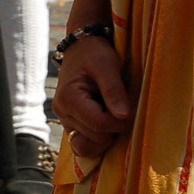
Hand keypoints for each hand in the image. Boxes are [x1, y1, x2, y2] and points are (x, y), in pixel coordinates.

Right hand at [53, 33, 129, 159]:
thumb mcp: (107, 65)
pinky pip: (83, 145)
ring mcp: (64, 120)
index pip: (99, 124)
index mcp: (68, 98)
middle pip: (96, 137)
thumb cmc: (95, 53)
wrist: (82, 48)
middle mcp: (62, 112)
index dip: (120, 122)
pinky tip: (107, 126)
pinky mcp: (70, 124)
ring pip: (89, 146)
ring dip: (106, 135)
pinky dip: (97, 141)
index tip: (131, 110)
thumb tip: (124, 116)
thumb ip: (114, 90)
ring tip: (112, 114)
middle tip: (121, 107)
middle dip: (114, 127)